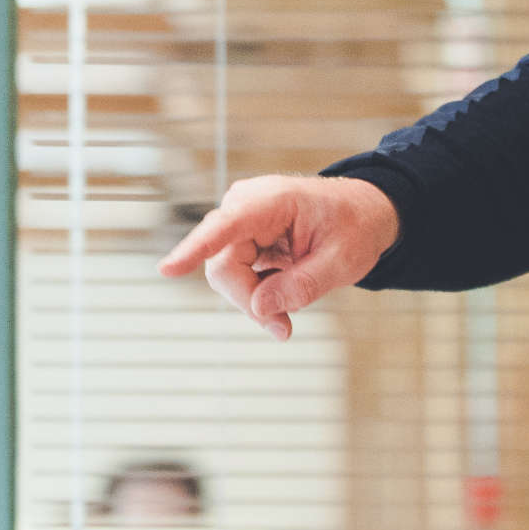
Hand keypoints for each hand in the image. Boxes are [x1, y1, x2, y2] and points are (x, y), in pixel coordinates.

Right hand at [156, 175, 400, 339]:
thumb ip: (303, 286)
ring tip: (288, 312)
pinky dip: (257, 294)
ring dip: (254, 300)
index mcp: (271, 201)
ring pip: (225, 276)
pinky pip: (235, 277)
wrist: (360, 213)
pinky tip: (283, 288)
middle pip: (223, 266)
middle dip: (249, 301)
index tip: (167, 270)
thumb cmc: (354, 228)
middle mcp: (244, 206)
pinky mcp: (239, 239)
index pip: (226, 227)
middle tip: (284, 328)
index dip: (196, 249)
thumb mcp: (342, 262)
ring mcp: (238, 223)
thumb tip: (260, 308)